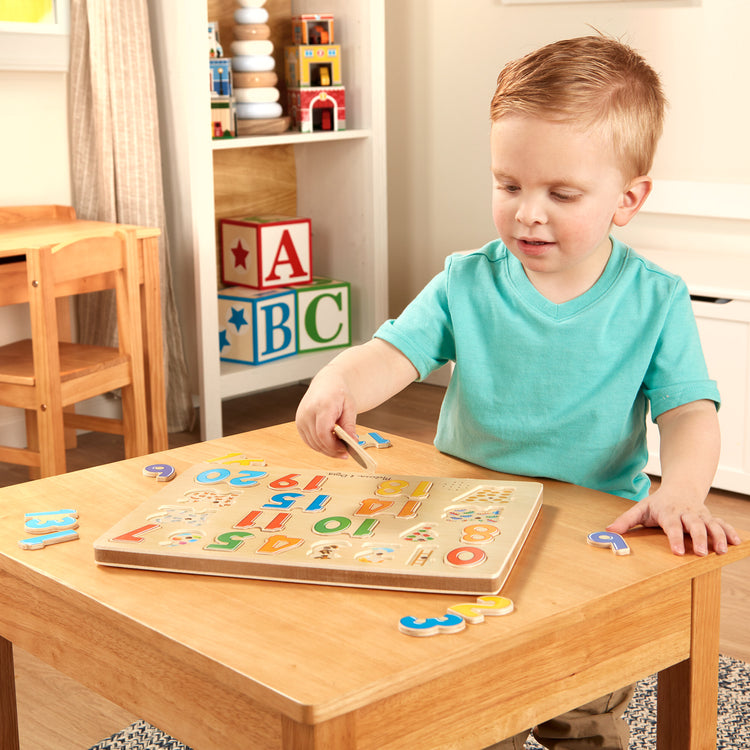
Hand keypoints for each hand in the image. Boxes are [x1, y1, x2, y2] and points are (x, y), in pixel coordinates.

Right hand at [295, 366, 357, 458]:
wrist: (326, 383)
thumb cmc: (339, 393)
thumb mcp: (350, 407)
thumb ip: (350, 425)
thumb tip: (352, 441)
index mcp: (322, 405)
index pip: (323, 433)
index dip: (334, 446)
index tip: (345, 450)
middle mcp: (308, 412)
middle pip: (318, 440)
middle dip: (333, 450)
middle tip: (345, 453)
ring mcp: (301, 418)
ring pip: (313, 443)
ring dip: (327, 450)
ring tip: (339, 449)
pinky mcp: (299, 423)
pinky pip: (309, 441)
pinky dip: (320, 446)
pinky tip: (330, 444)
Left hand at [607, 487, 741, 555]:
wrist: (680, 487)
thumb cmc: (658, 503)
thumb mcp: (640, 509)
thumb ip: (625, 521)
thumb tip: (608, 530)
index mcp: (668, 512)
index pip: (672, 526)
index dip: (675, 538)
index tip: (677, 552)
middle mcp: (686, 513)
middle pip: (694, 525)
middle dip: (698, 539)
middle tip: (701, 553)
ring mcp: (700, 515)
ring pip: (711, 525)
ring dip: (717, 537)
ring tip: (721, 551)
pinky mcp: (710, 518)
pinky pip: (722, 524)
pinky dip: (730, 532)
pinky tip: (737, 542)